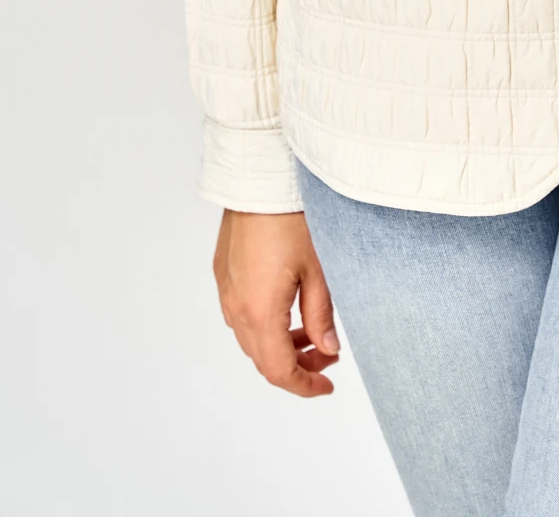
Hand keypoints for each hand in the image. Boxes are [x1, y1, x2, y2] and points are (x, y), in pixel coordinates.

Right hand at [213, 208, 340, 396]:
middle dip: (297, 366)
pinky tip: (289, 309)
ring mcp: (226, 290)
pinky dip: (265, 324)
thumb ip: (320, 316)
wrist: (260, 178)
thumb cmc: (291, 217)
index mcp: (259, 311)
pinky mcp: (224, 274)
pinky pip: (241, 315)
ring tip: (312, 332)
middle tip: (328, 357)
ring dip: (280, 345)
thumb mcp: (318, 269)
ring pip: (251, 339)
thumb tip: (327, 349)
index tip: (326, 387)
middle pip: (263, 358)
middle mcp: (235, 306)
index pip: (278, 370)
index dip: (304, 386)